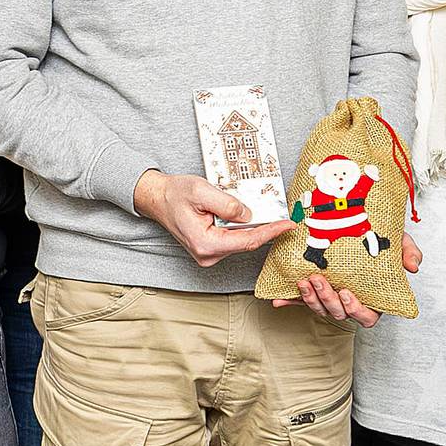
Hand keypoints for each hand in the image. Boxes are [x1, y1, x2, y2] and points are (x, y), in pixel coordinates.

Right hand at [133, 170, 288, 266]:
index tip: (288, 224)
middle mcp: (208, 254)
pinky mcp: (211, 249)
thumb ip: (227, 204)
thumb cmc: (175, 194)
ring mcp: (209, 254)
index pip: (248, 241)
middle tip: (284, 215)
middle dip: (266, 229)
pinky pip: (234, 239)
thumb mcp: (202, 191)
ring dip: (254, 227)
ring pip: (241, 241)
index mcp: (206, 244)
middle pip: (247, 242)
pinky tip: (249, 217)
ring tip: (266, 213)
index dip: (271, 232)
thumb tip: (249, 215)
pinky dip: (244, 228)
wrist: (157, 199)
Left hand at [270, 235, 423, 327]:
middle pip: (339, 313)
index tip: (347, 293)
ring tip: (304, 280)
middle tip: (318, 280)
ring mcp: (331, 297)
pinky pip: (300, 301)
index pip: (367, 317)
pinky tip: (278, 301)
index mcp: (373, 297)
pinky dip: (289, 302)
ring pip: (320, 308)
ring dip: (309, 298)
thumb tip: (413, 266)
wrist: (358, 226)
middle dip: (327, 299)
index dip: (356, 310)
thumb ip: (408, 252)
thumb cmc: (381, 240)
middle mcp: (350, 301)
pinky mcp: (314, 291)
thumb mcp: (399, 242)